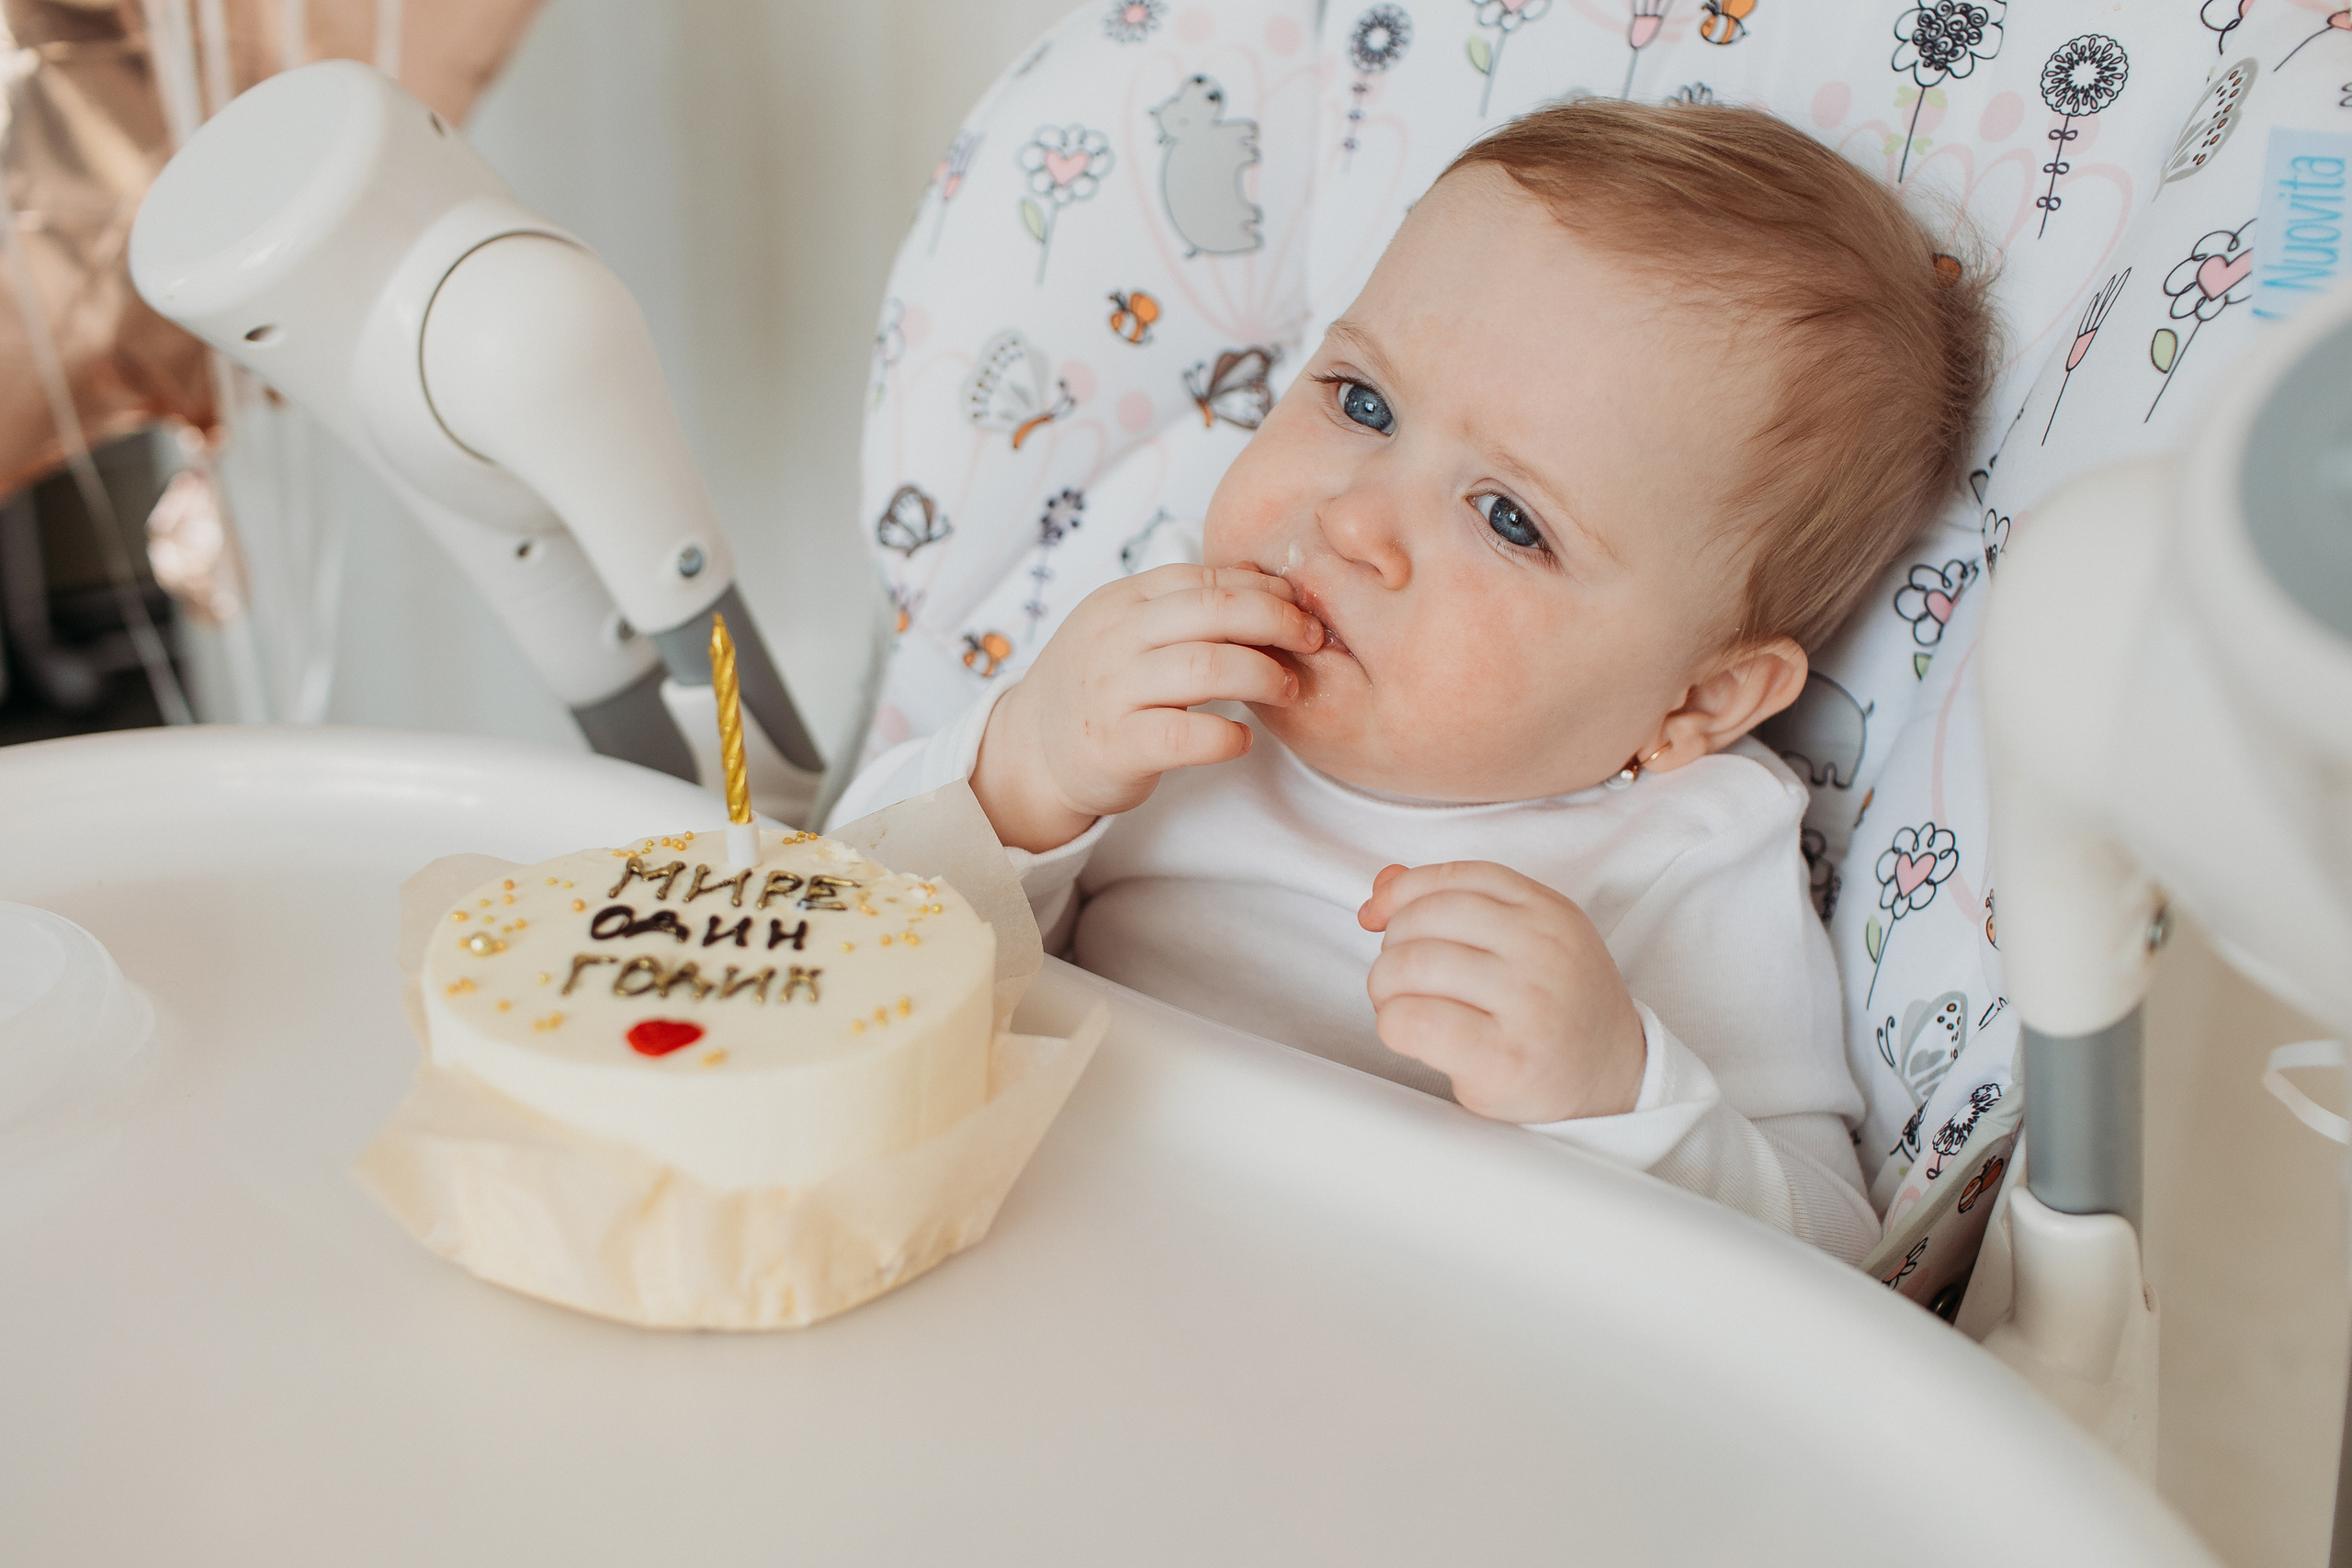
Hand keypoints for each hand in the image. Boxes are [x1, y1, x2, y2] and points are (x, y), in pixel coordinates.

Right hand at [971, 564, 1325, 851]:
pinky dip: (1226, 735)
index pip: (1204, 579)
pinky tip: (1242, 738)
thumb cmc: (1098, 688)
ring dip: (1263, 676)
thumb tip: (1263, 585)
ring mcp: (1112, 691)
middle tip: (1313, 641)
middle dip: (1278, 622)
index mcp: (1121, 601)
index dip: (1262, 590)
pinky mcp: (1116, 745)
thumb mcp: (1125, 630)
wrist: (1030, 751)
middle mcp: (1115, 638)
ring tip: (1288, 689)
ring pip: (1207, 668)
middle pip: (1214, 612)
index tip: (1300, 608)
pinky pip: (1185, 734)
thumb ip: (1181, 608)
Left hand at [1358, 861, 1646, 1122]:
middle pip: (1424, 920)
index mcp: (1547, 911)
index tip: (1379, 916)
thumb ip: (1458, 904)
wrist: (1611, 1076)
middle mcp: (1541, 949)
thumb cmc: (1559, 1008)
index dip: (1401, 893)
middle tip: (1400, 979)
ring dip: (1386, 988)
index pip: (1454, 878)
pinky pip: (1417, 1021)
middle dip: (1392, 949)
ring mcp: (1528, 1002)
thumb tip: (1383, 884)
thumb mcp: (1525, 938)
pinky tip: (1408, 1033)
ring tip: (1402, 1006)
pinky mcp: (1505, 1057)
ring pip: (1412, 966)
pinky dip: (1394, 1024)